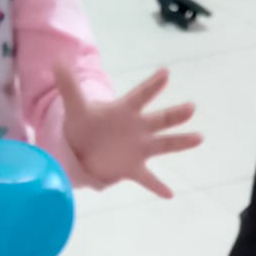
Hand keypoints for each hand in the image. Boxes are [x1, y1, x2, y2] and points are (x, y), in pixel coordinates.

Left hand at [56, 64, 201, 197]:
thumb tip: (57, 61)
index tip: (165, 73)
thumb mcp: (75, 106)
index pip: (140, 96)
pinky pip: (147, 179)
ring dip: (180, 142)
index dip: (151, 85)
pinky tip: (170, 194)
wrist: (82, 150)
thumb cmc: (84, 125)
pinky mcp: (133, 168)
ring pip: (163, 145)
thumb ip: (68, 85)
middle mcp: (138, 128)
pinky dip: (158, 186)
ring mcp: (138, 148)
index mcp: (125, 110)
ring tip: (198, 137)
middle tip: (191, 107)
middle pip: (159, 119)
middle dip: (175, 114)